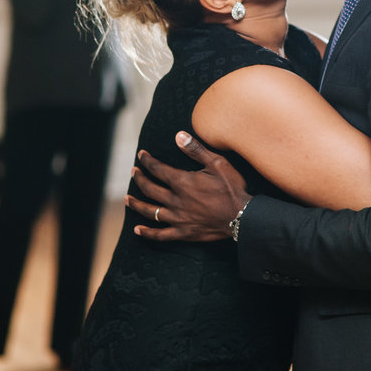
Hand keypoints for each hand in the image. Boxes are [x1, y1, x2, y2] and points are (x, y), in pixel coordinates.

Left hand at [125, 131, 251, 241]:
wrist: (243, 217)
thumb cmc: (231, 188)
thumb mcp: (217, 163)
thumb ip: (196, 150)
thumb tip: (178, 135)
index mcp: (182, 182)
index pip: (158, 169)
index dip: (147, 161)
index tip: (141, 155)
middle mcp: (175, 200)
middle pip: (150, 189)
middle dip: (139, 179)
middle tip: (133, 172)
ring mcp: (178, 218)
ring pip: (150, 211)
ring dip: (137, 204)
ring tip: (127, 199)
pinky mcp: (184, 232)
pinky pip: (161, 235)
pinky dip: (148, 233)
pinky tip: (138, 230)